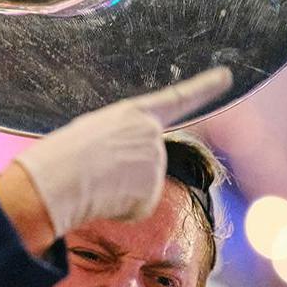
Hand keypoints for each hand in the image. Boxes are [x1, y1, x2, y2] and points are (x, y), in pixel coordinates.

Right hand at [12, 67, 231, 237]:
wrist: (59, 177)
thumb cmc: (62, 155)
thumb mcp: (93, 133)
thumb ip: (121, 143)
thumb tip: (129, 179)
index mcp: (134, 113)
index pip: (177, 98)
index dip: (204, 87)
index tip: (226, 76)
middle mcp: (152, 135)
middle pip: (146, 162)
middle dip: (124, 174)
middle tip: (94, 172)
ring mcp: (155, 164)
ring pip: (139, 188)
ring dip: (118, 192)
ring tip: (95, 183)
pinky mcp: (151, 193)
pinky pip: (136, 208)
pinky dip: (120, 210)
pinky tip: (104, 200)